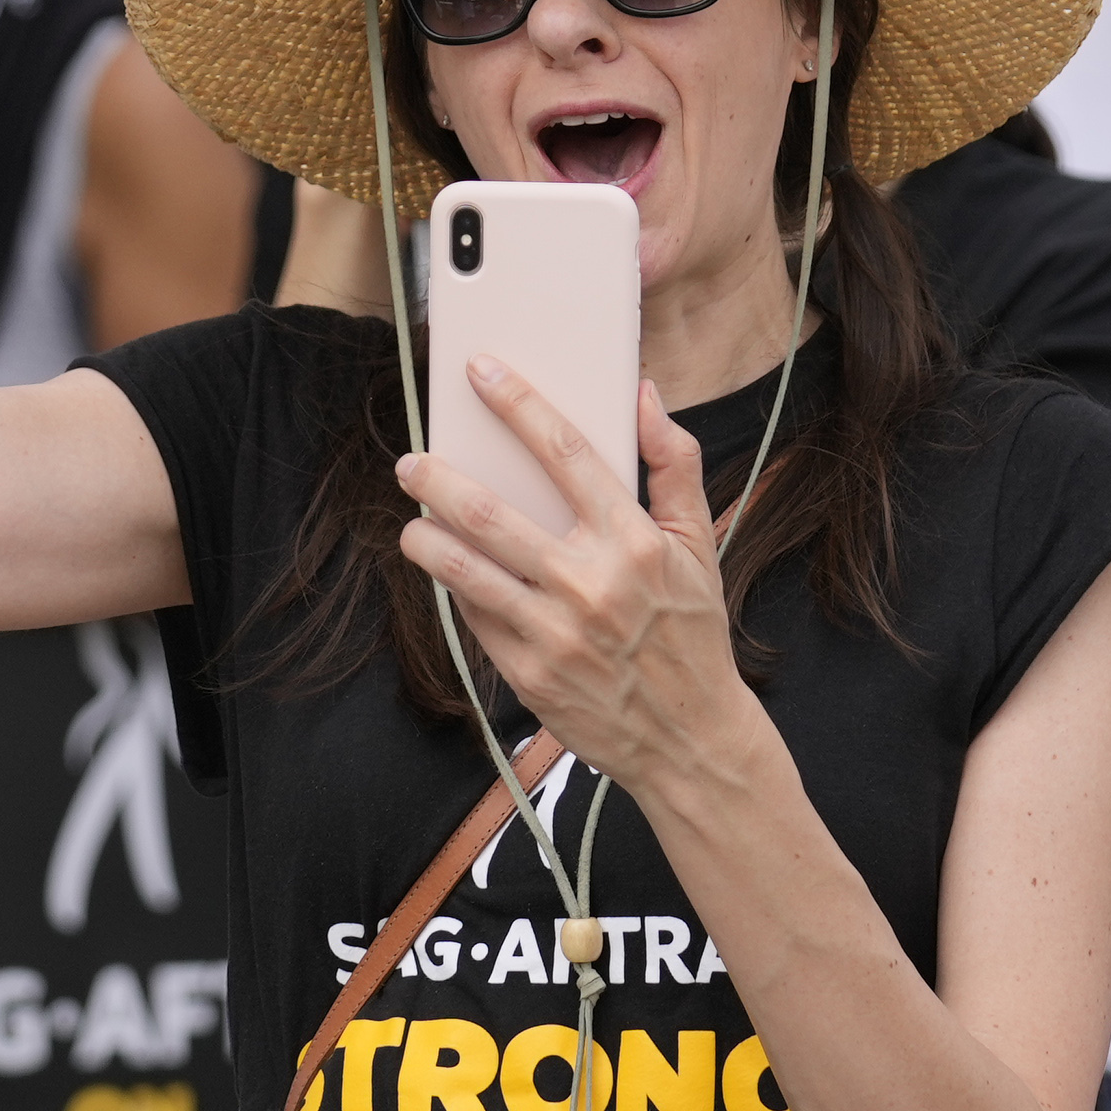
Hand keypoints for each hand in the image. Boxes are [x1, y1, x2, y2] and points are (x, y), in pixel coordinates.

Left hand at [395, 364, 756, 801]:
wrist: (691, 739)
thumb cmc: (692, 631)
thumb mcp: (699, 544)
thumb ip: (674, 464)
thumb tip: (643, 394)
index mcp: (633, 540)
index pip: (565, 452)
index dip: (518, 404)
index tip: (481, 372)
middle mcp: (589, 583)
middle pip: (491, 513)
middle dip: (439, 480)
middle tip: (410, 462)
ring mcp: (554, 633)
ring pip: (467, 570)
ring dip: (426, 539)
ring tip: (411, 521)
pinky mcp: (530, 675)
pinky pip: (477, 619)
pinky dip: (455, 589)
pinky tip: (446, 573)